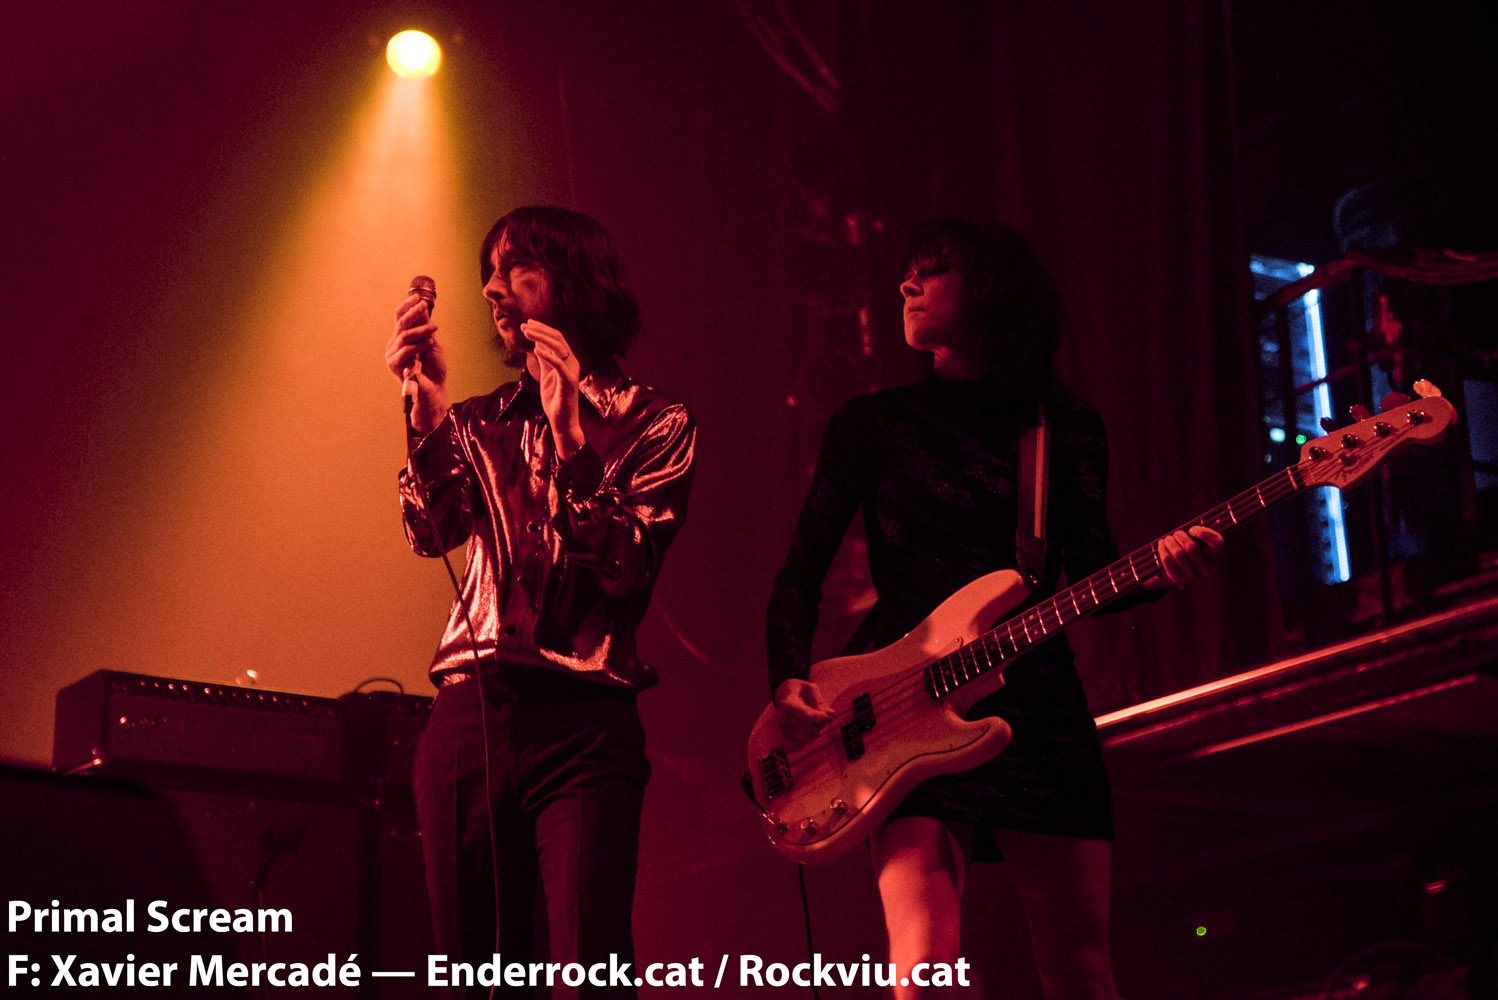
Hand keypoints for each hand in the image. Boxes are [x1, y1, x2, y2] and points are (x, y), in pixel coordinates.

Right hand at [385, 292, 448, 434]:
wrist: (434, 392)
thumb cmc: (434, 370)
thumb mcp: (432, 344)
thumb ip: (425, 328)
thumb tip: (423, 308)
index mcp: (400, 340)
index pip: (399, 318)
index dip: (407, 306)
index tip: (418, 296)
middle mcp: (394, 346)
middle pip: (400, 323)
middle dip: (413, 312)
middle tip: (424, 305)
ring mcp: (392, 356)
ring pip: (404, 335)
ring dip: (422, 329)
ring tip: (435, 328)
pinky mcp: (395, 366)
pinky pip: (406, 350)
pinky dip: (420, 345)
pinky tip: (430, 343)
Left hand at [521, 319, 584, 457]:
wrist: (562, 422)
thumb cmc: (555, 399)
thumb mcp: (546, 375)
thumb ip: (544, 360)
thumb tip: (537, 344)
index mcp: (567, 361)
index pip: (556, 338)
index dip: (542, 328)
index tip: (526, 323)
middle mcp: (572, 363)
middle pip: (558, 339)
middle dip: (540, 330)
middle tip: (524, 326)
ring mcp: (572, 372)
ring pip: (559, 347)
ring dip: (541, 338)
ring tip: (527, 333)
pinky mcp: (569, 383)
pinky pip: (559, 365)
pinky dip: (548, 356)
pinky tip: (536, 350)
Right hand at [774, 678, 833, 743]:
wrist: (782, 694)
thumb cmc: (799, 689)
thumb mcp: (809, 688)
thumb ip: (819, 701)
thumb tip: (830, 714)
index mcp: (788, 704)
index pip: (806, 716)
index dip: (821, 718)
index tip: (831, 717)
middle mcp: (784, 718)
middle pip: (810, 728)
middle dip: (822, 723)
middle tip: (826, 715)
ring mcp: (785, 728)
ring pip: (809, 737)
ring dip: (819, 730)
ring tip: (820, 720)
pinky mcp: (788, 735)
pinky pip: (806, 740)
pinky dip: (814, 734)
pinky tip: (814, 724)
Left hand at [1151, 525, 1223, 588]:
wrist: (1179, 572)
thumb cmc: (1190, 551)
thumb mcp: (1198, 542)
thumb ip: (1199, 534)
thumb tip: (1191, 531)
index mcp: (1215, 556)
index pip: (1217, 543)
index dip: (1203, 533)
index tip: (1191, 530)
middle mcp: (1207, 568)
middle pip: (1191, 547)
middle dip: (1180, 536)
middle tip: (1176, 534)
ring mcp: (1193, 575)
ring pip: (1179, 553)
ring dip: (1170, 541)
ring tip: (1168, 539)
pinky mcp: (1178, 578)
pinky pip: (1168, 560)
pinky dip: (1163, 549)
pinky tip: (1162, 544)